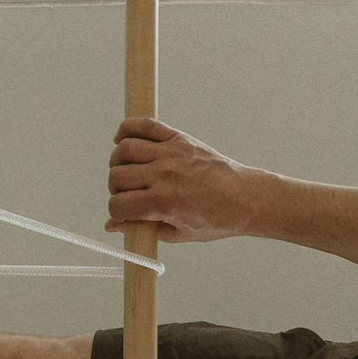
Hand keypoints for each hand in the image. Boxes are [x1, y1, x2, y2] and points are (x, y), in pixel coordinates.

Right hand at [107, 119, 269, 246]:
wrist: (245, 198)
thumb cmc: (216, 219)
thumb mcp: (178, 233)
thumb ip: (143, 228)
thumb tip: (112, 225)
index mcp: (163, 203)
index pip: (118, 205)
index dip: (116, 212)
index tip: (123, 213)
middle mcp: (164, 175)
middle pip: (117, 176)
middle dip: (115, 188)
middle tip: (126, 193)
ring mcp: (171, 154)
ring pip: (125, 149)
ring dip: (117, 161)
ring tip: (124, 170)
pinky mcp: (179, 139)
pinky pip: (145, 125)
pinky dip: (127, 129)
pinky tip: (121, 139)